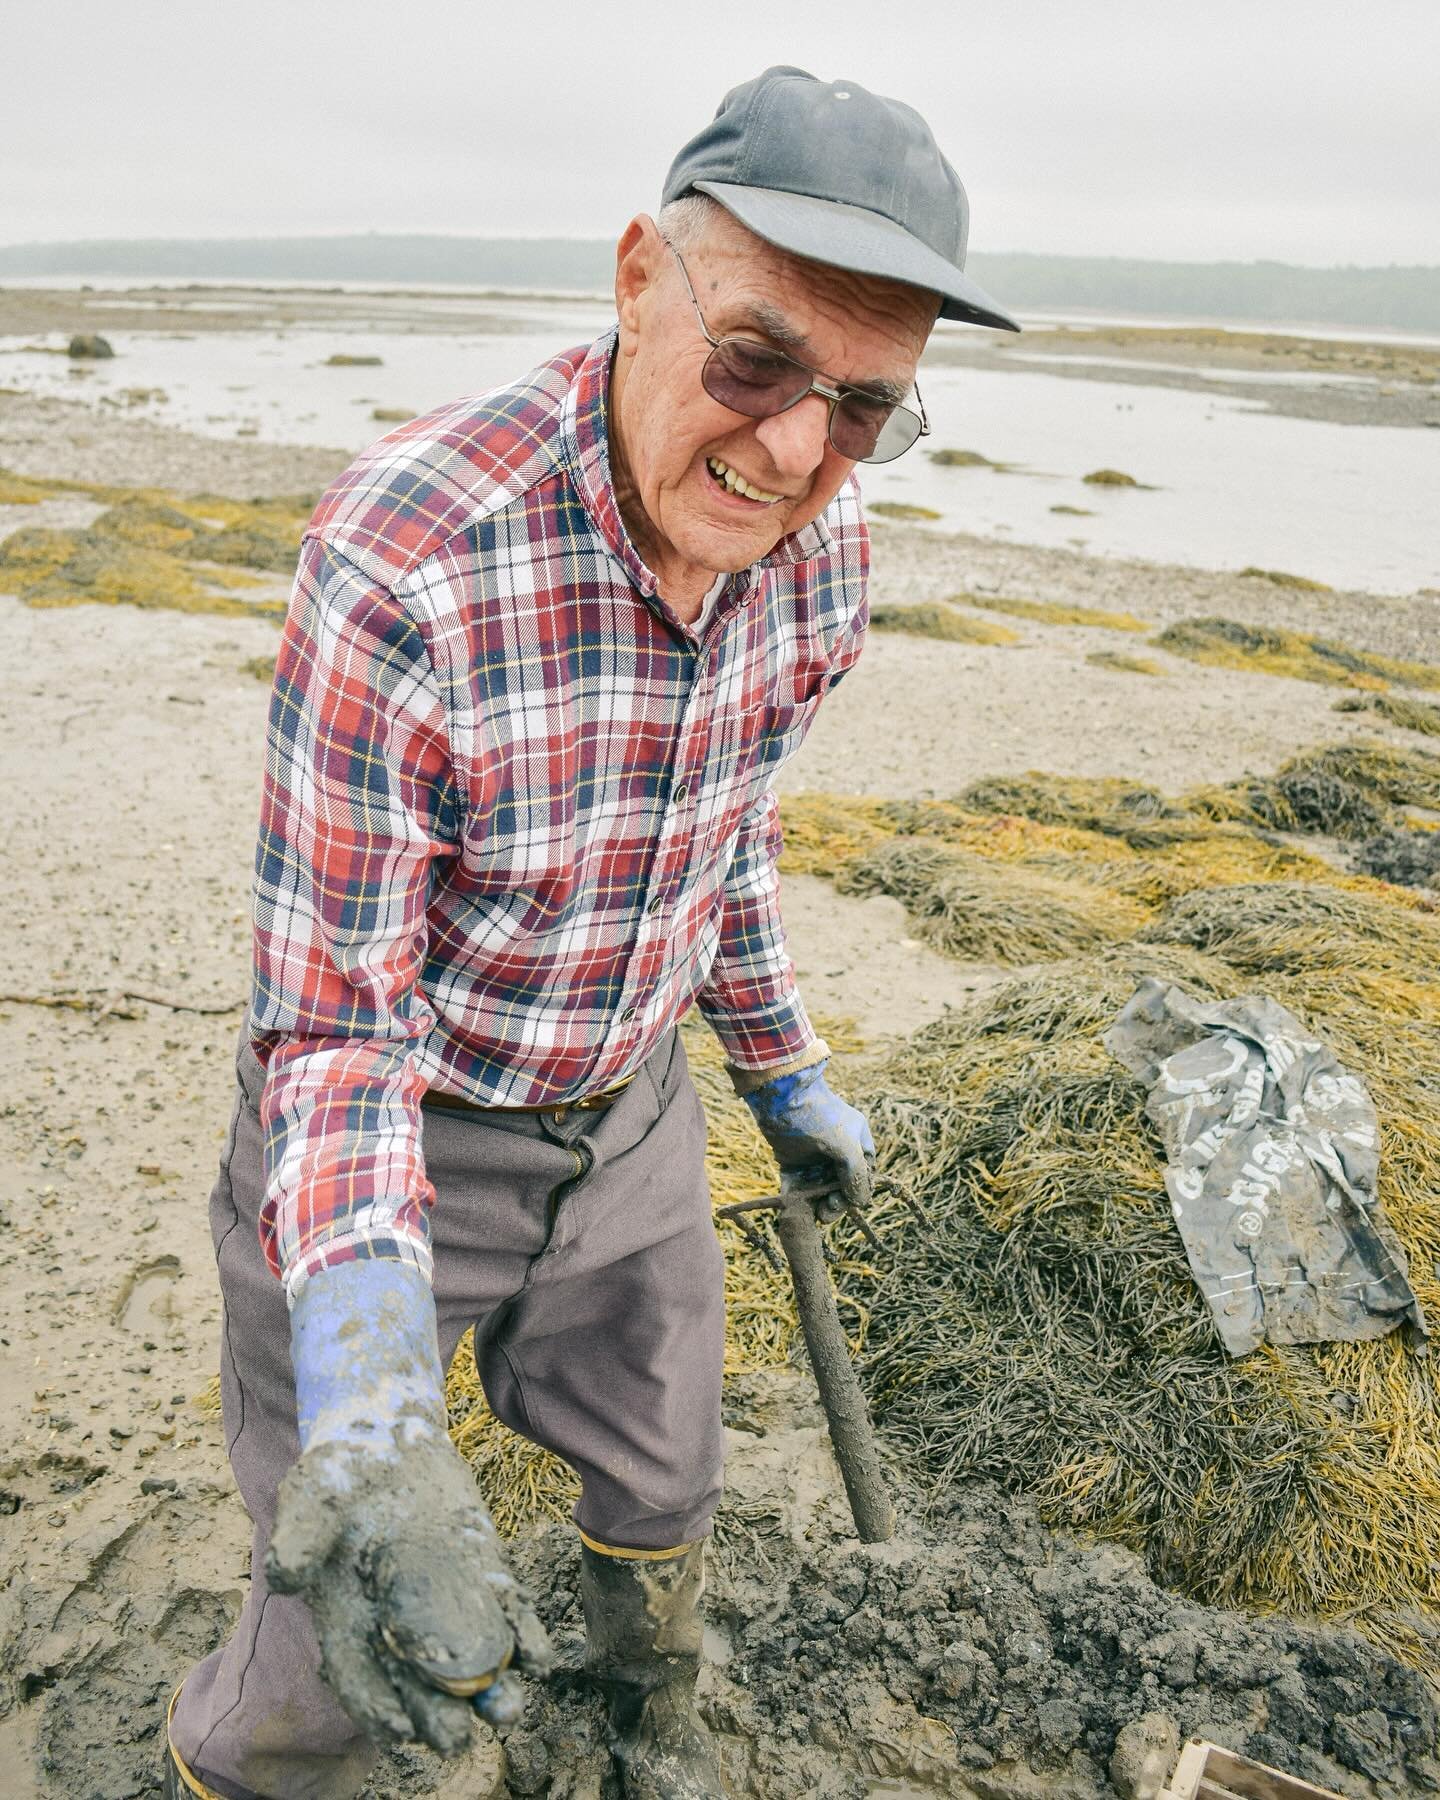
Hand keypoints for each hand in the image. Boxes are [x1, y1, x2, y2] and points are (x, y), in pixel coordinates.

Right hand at [266, 1261, 551, 1752]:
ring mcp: (445, 1608)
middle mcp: (397, 1629)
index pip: (361, 1679)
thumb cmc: (337, 1478)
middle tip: (461, 1737)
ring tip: (513, 1706)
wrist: (387, 1442)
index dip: (378, 1707)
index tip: (401, 1728)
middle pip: (419, 1686)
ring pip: (470, 1663)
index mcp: (348, 1623)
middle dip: (440, 1715)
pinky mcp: (483, 1579)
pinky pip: (507, 1618)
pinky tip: (541, 1656)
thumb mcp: (309, 1498)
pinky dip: (524, 1640)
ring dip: (493, 1690)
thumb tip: (285, 1575)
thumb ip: (299, 1536)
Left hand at [742, 1059, 874, 1219]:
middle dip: (838, 1201)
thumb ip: (856, 1175)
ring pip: (820, 1188)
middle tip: (828, 1211)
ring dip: (819, 1204)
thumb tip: (860, 1201)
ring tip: (817, 1215)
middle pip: (841, 1185)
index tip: (852, 1201)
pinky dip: (797, 1199)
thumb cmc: (820, 1117)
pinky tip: (797, 1212)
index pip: (865, 1173)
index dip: (859, 1189)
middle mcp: (836, 1151)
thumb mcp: (845, 1145)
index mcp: (856, 1141)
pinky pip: (797, 1185)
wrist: (780, 1098)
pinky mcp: (791, 1162)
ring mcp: (813, 1157)